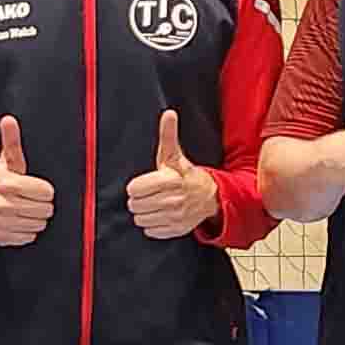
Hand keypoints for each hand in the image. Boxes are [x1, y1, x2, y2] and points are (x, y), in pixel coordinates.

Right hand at [0, 115, 56, 247]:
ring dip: (35, 218)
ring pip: (38, 225)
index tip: (35, 188)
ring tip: (24, 210)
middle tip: (30, 200)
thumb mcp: (6, 162)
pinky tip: (17, 221)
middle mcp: (2, 204)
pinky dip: (26, 231)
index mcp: (7, 184)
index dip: (43, 190)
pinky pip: (28, 237)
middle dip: (41, 205)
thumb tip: (9, 120)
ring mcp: (0, 222)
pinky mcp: (0, 237)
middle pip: (45, 210)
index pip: (46, 192)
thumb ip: (11, 141)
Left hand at [126, 108, 218, 241]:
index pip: (134, 190)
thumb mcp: (174, 155)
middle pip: (136, 205)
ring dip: (145, 212)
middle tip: (149, 194)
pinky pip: (151, 231)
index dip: (136, 186)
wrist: (210, 196)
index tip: (144, 184)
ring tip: (154, 204)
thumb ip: (168, 135)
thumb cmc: (185, 175)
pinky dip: (152, 224)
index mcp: (170, 180)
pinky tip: (160, 214)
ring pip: (141, 219)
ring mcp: (176, 217)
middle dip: (139, 199)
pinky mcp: (176, 229)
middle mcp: (174, 200)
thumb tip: (169, 114)